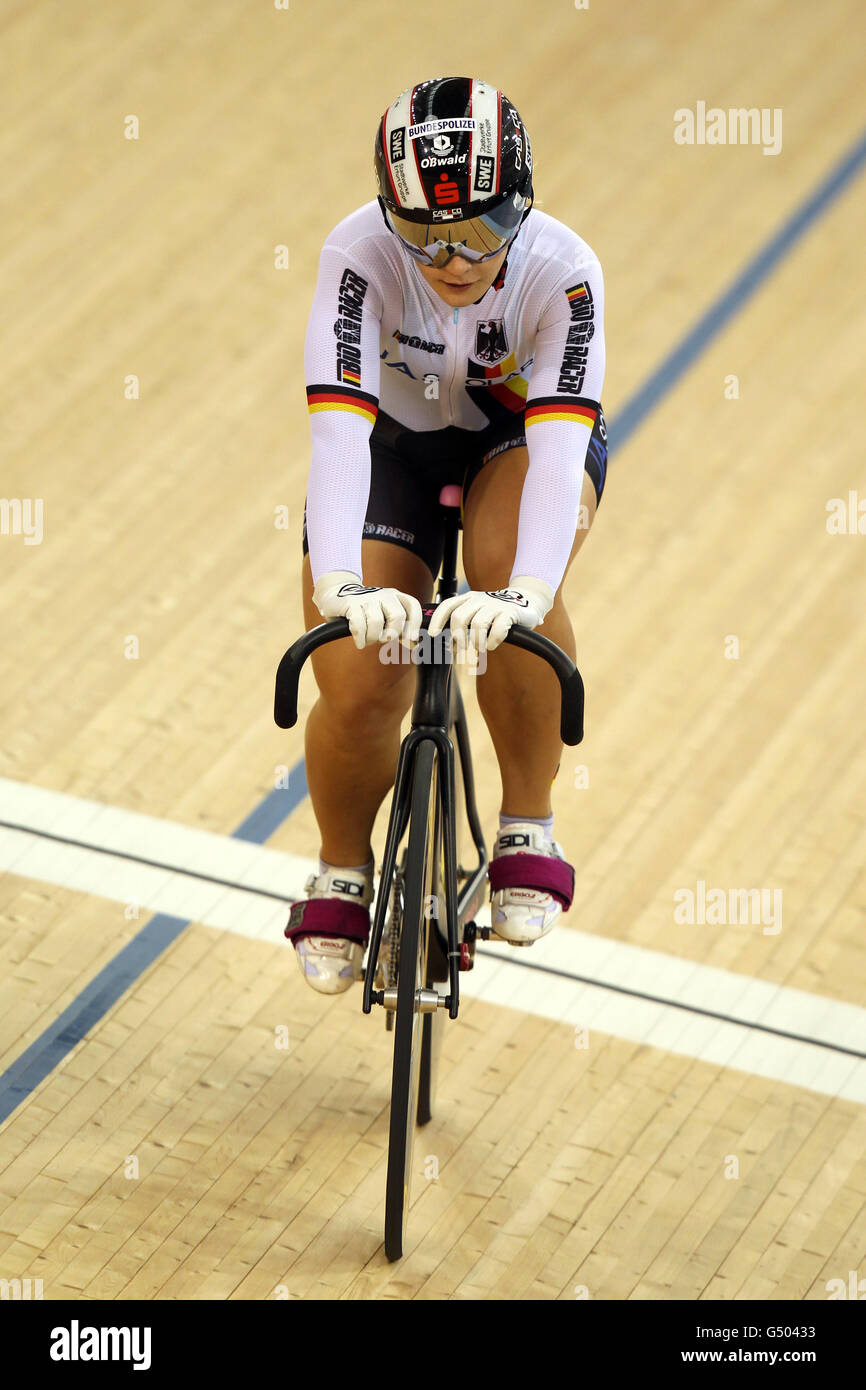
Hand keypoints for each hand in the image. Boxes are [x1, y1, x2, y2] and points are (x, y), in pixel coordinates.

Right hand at [312, 570, 422, 650]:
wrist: (336, 595)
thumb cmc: (363, 611)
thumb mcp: (383, 615)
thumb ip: (397, 627)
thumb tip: (412, 643)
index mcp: (394, 596)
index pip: (412, 606)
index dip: (415, 624)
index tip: (410, 639)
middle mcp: (383, 594)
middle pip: (398, 616)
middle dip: (391, 633)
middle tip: (383, 639)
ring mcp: (367, 597)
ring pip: (377, 622)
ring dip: (373, 638)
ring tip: (368, 640)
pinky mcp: (351, 603)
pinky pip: (359, 625)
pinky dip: (360, 638)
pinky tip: (360, 642)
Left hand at [427, 574, 553, 652]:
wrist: (526, 600)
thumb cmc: (497, 612)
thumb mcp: (477, 612)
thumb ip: (464, 624)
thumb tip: (448, 645)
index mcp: (469, 598)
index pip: (447, 605)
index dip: (438, 620)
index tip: (433, 634)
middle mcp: (480, 599)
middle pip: (459, 617)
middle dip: (458, 636)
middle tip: (462, 647)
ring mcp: (495, 605)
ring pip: (477, 625)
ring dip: (476, 641)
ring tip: (479, 647)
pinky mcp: (509, 612)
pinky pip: (497, 629)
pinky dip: (492, 641)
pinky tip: (492, 644)